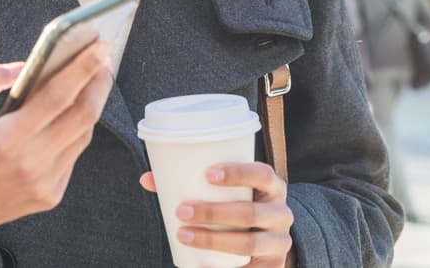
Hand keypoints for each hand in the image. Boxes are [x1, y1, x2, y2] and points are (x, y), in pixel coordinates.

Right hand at [0, 42, 112, 267]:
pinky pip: (74, 153)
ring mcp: (45, 184)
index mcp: (4, 141)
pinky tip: (72, 110)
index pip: (56, 98)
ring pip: (84, 134)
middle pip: (83, 116)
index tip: (98, 46)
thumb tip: (24, 67)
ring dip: (92, 103)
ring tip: (92, 78)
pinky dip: (77, 127)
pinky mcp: (52, 194)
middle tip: (103, 57)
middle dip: (99, 81)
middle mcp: (30, 165)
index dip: (82, 69)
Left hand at [140, 162, 294, 267]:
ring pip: (249, 243)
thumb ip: (190, 182)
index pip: (263, 173)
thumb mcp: (226, 191)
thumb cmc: (237, 204)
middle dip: (213, 212)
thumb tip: (147, 179)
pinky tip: (202, 265)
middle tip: (181, 211)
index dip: (238, 172)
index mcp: (272, 187)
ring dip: (213, 240)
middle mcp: (282, 213)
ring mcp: (279, 242)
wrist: (267, 238)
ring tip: (183, 235)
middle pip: (251, 212)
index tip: (208, 174)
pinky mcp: (272, 266)